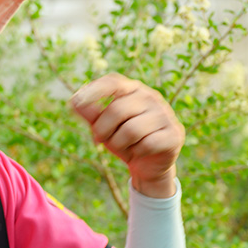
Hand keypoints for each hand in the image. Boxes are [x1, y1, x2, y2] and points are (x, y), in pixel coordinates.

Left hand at [70, 73, 183, 197]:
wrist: (148, 166)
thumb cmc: (124, 141)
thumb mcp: (104, 128)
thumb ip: (91, 114)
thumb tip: (73, 101)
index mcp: (133, 90)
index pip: (114, 81)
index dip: (94, 89)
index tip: (77, 101)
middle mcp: (151, 97)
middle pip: (117, 109)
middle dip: (102, 130)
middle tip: (100, 140)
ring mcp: (165, 115)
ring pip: (131, 130)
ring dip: (119, 143)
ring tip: (122, 146)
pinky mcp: (174, 134)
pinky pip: (147, 144)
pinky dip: (137, 152)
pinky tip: (140, 152)